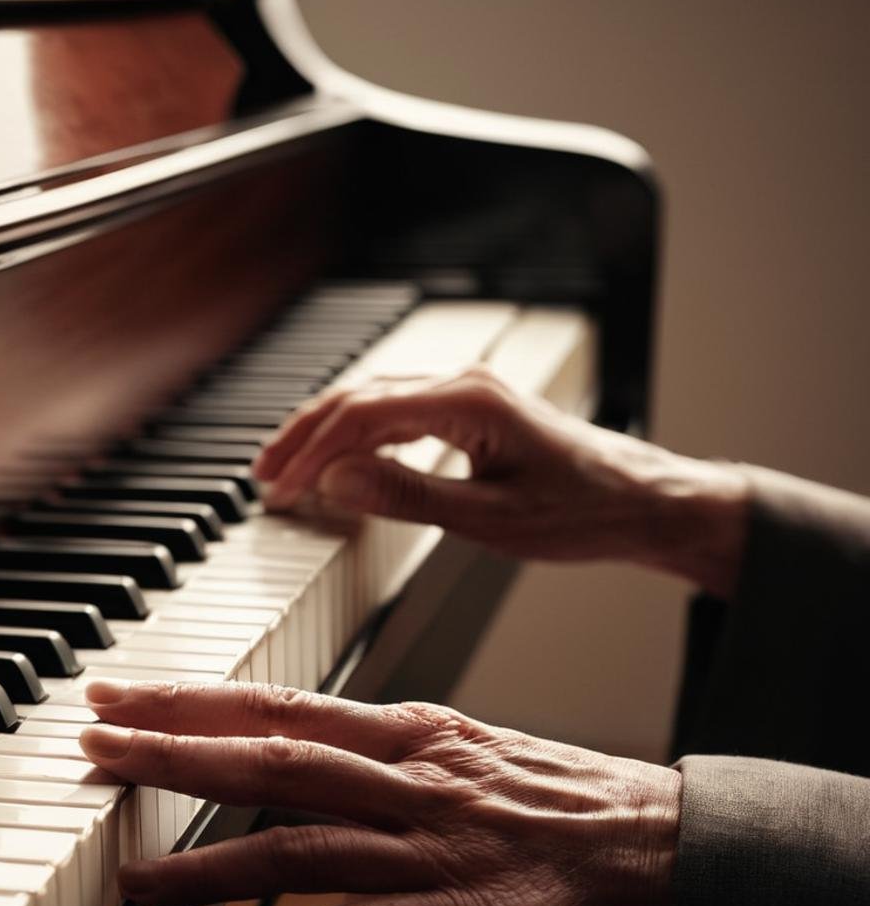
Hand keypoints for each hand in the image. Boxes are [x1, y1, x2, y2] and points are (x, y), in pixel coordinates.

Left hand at [79, 680, 681, 905]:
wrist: (675, 853)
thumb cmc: (570, 801)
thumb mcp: (472, 749)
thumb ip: (387, 753)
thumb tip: (310, 758)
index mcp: (413, 730)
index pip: (281, 701)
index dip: (191, 698)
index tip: (122, 693)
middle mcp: (412, 776)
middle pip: (269, 755)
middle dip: (169, 751)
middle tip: (91, 746)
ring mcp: (432, 847)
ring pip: (294, 843)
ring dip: (202, 861)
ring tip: (129, 875)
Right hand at [254, 370, 749, 597]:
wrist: (639, 501)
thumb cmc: (581, 511)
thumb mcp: (491, 520)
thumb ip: (409, 497)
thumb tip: (337, 481)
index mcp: (468, 402)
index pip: (364, 414)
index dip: (312, 450)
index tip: (280, 486)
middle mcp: (463, 386)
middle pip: (359, 397)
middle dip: (304, 436)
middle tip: (264, 478)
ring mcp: (467, 395)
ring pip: (374, 402)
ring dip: (325, 435)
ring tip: (285, 469)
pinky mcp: (470, 413)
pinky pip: (398, 415)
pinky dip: (358, 438)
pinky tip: (338, 460)